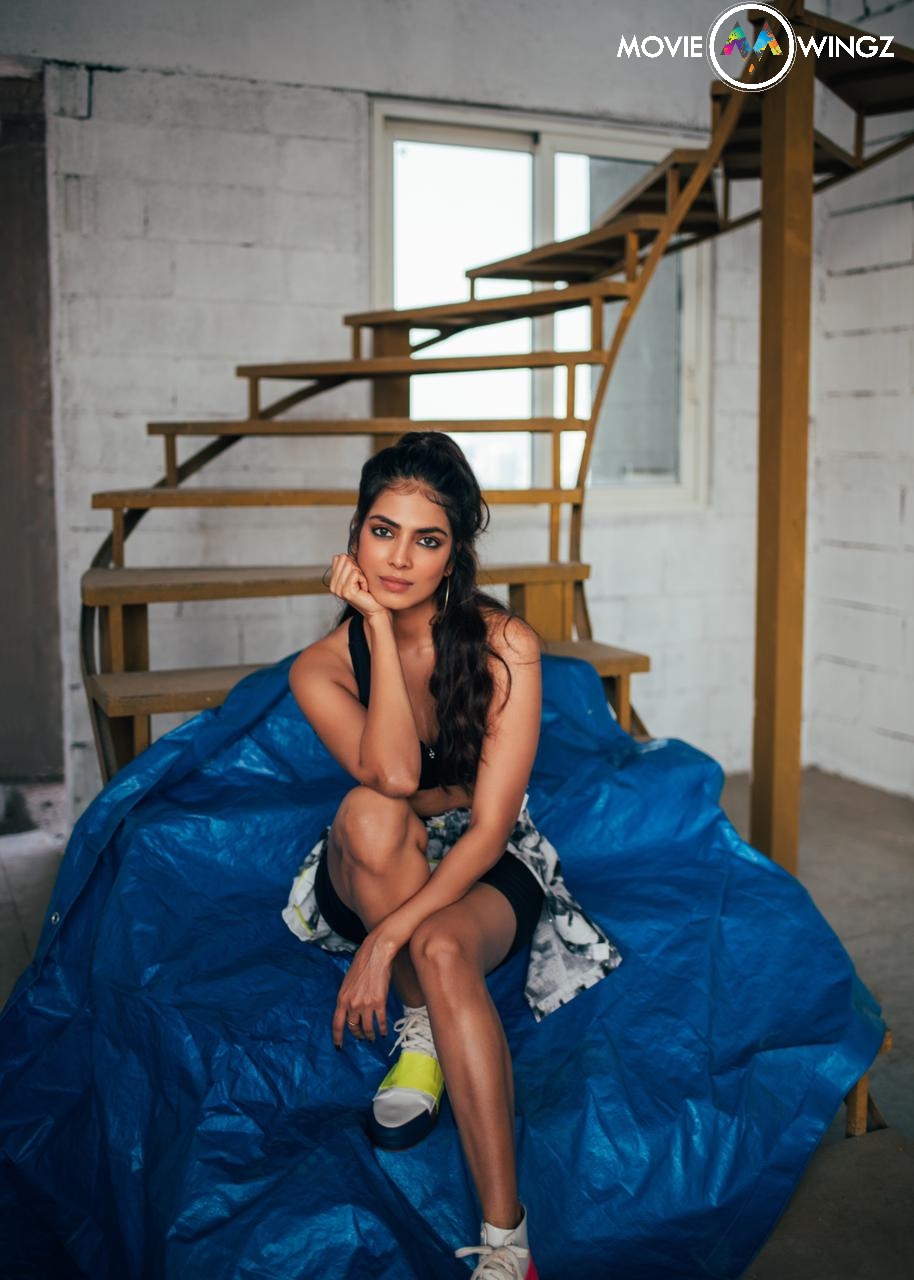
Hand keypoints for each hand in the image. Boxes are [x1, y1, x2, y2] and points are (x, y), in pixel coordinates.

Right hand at [325, 553, 388, 619]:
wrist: (376, 609)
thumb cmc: (369, 592)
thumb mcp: (357, 576)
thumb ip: (348, 566)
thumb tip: (342, 555)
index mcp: (333, 581)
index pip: (338, 558)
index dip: (351, 563)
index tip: (356, 577)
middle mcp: (333, 586)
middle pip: (343, 559)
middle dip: (356, 568)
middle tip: (360, 581)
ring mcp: (338, 590)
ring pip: (350, 565)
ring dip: (361, 574)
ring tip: (362, 585)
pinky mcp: (346, 592)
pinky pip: (356, 573)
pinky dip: (364, 579)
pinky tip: (364, 589)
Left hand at [332, 927, 396, 1047]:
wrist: (376, 954)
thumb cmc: (362, 964)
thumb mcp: (348, 982)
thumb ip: (347, 997)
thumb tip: (349, 1009)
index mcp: (342, 998)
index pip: (337, 1023)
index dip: (337, 1037)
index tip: (339, 1046)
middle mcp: (352, 1004)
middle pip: (353, 1027)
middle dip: (357, 1035)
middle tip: (361, 1038)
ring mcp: (365, 1004)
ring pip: (367, 1028)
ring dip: (370, 1035)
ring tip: (373, 1038)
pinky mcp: (379, 1002)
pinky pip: (380, 1021)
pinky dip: (382, 1029)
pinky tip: (383, 1033)